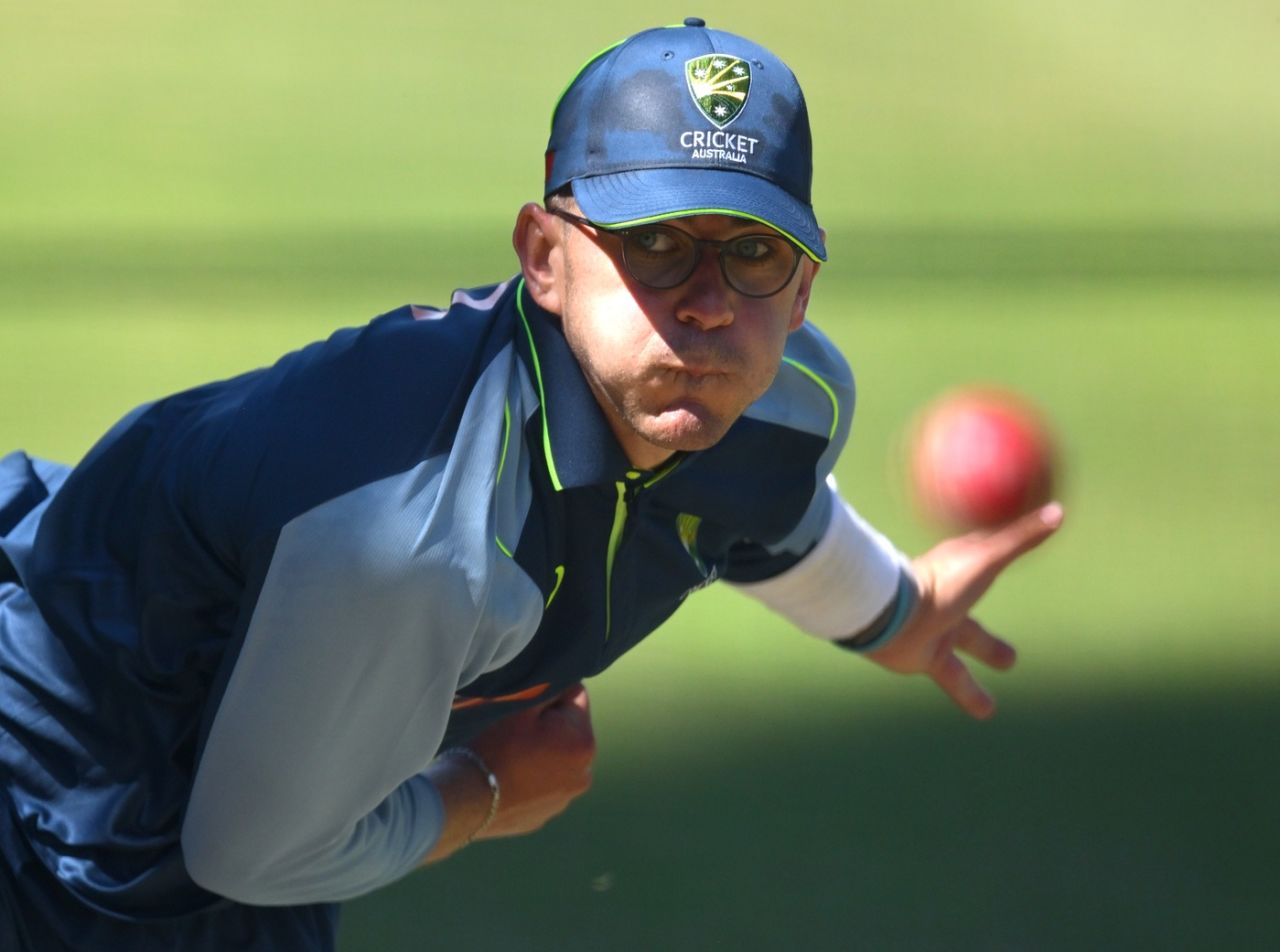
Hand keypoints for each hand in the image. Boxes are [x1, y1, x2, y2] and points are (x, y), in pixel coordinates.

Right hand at [468, 682, 595, 838]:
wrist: (467, 800)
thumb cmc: (497, 747)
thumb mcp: (524, 707)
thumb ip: (552, 689)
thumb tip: (566, 682)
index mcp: (584, 743)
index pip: (576, 698)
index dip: (551, 696)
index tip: (528, 708)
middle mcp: (584, 774)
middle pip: (570, 731)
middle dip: (551, 726)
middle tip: (517, 732)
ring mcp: (565, 799)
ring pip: (558, 760)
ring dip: (543, 753)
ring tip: (512, 756)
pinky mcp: (545, 815)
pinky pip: (543, 786)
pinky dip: (532, 779)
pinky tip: (509, 778)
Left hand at [865, 503, 1063, 718]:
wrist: (889, 615)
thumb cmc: (938, 582)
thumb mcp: (987, 558)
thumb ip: (1021, 537)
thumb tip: (1059, 511)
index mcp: (958, 571)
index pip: (983, 560)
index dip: (998, 555)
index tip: (1012, 553)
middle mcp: (947, 600)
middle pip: (976, 606)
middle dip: (991, 616)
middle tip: (1012, 640)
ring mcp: (935, 631)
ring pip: (966, 651)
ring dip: (984, 664)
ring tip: (999, 694)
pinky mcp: (924, 659)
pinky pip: (955, 681)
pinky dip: (971, 695)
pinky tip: (985, 712)